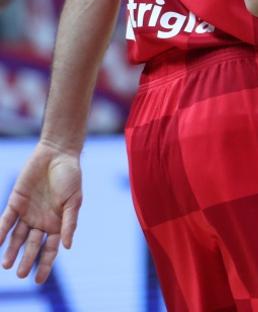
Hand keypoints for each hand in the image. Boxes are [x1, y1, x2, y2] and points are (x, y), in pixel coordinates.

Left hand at [0, 145, 81, 283]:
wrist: (57, 154)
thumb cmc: (71, 177)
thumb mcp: (74, 201)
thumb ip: (69, 223)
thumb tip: (67, 247)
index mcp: (57, 223)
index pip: (50, 249)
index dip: (44, 265)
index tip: (38, 280)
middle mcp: (41, 222)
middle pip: (32, 246)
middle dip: (26, 260)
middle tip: (20, 274)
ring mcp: (27, 213)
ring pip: (16, 237)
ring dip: (11, 251)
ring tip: (6, 264)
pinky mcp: (15, 203)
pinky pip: (5, 221)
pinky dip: (0, 233)